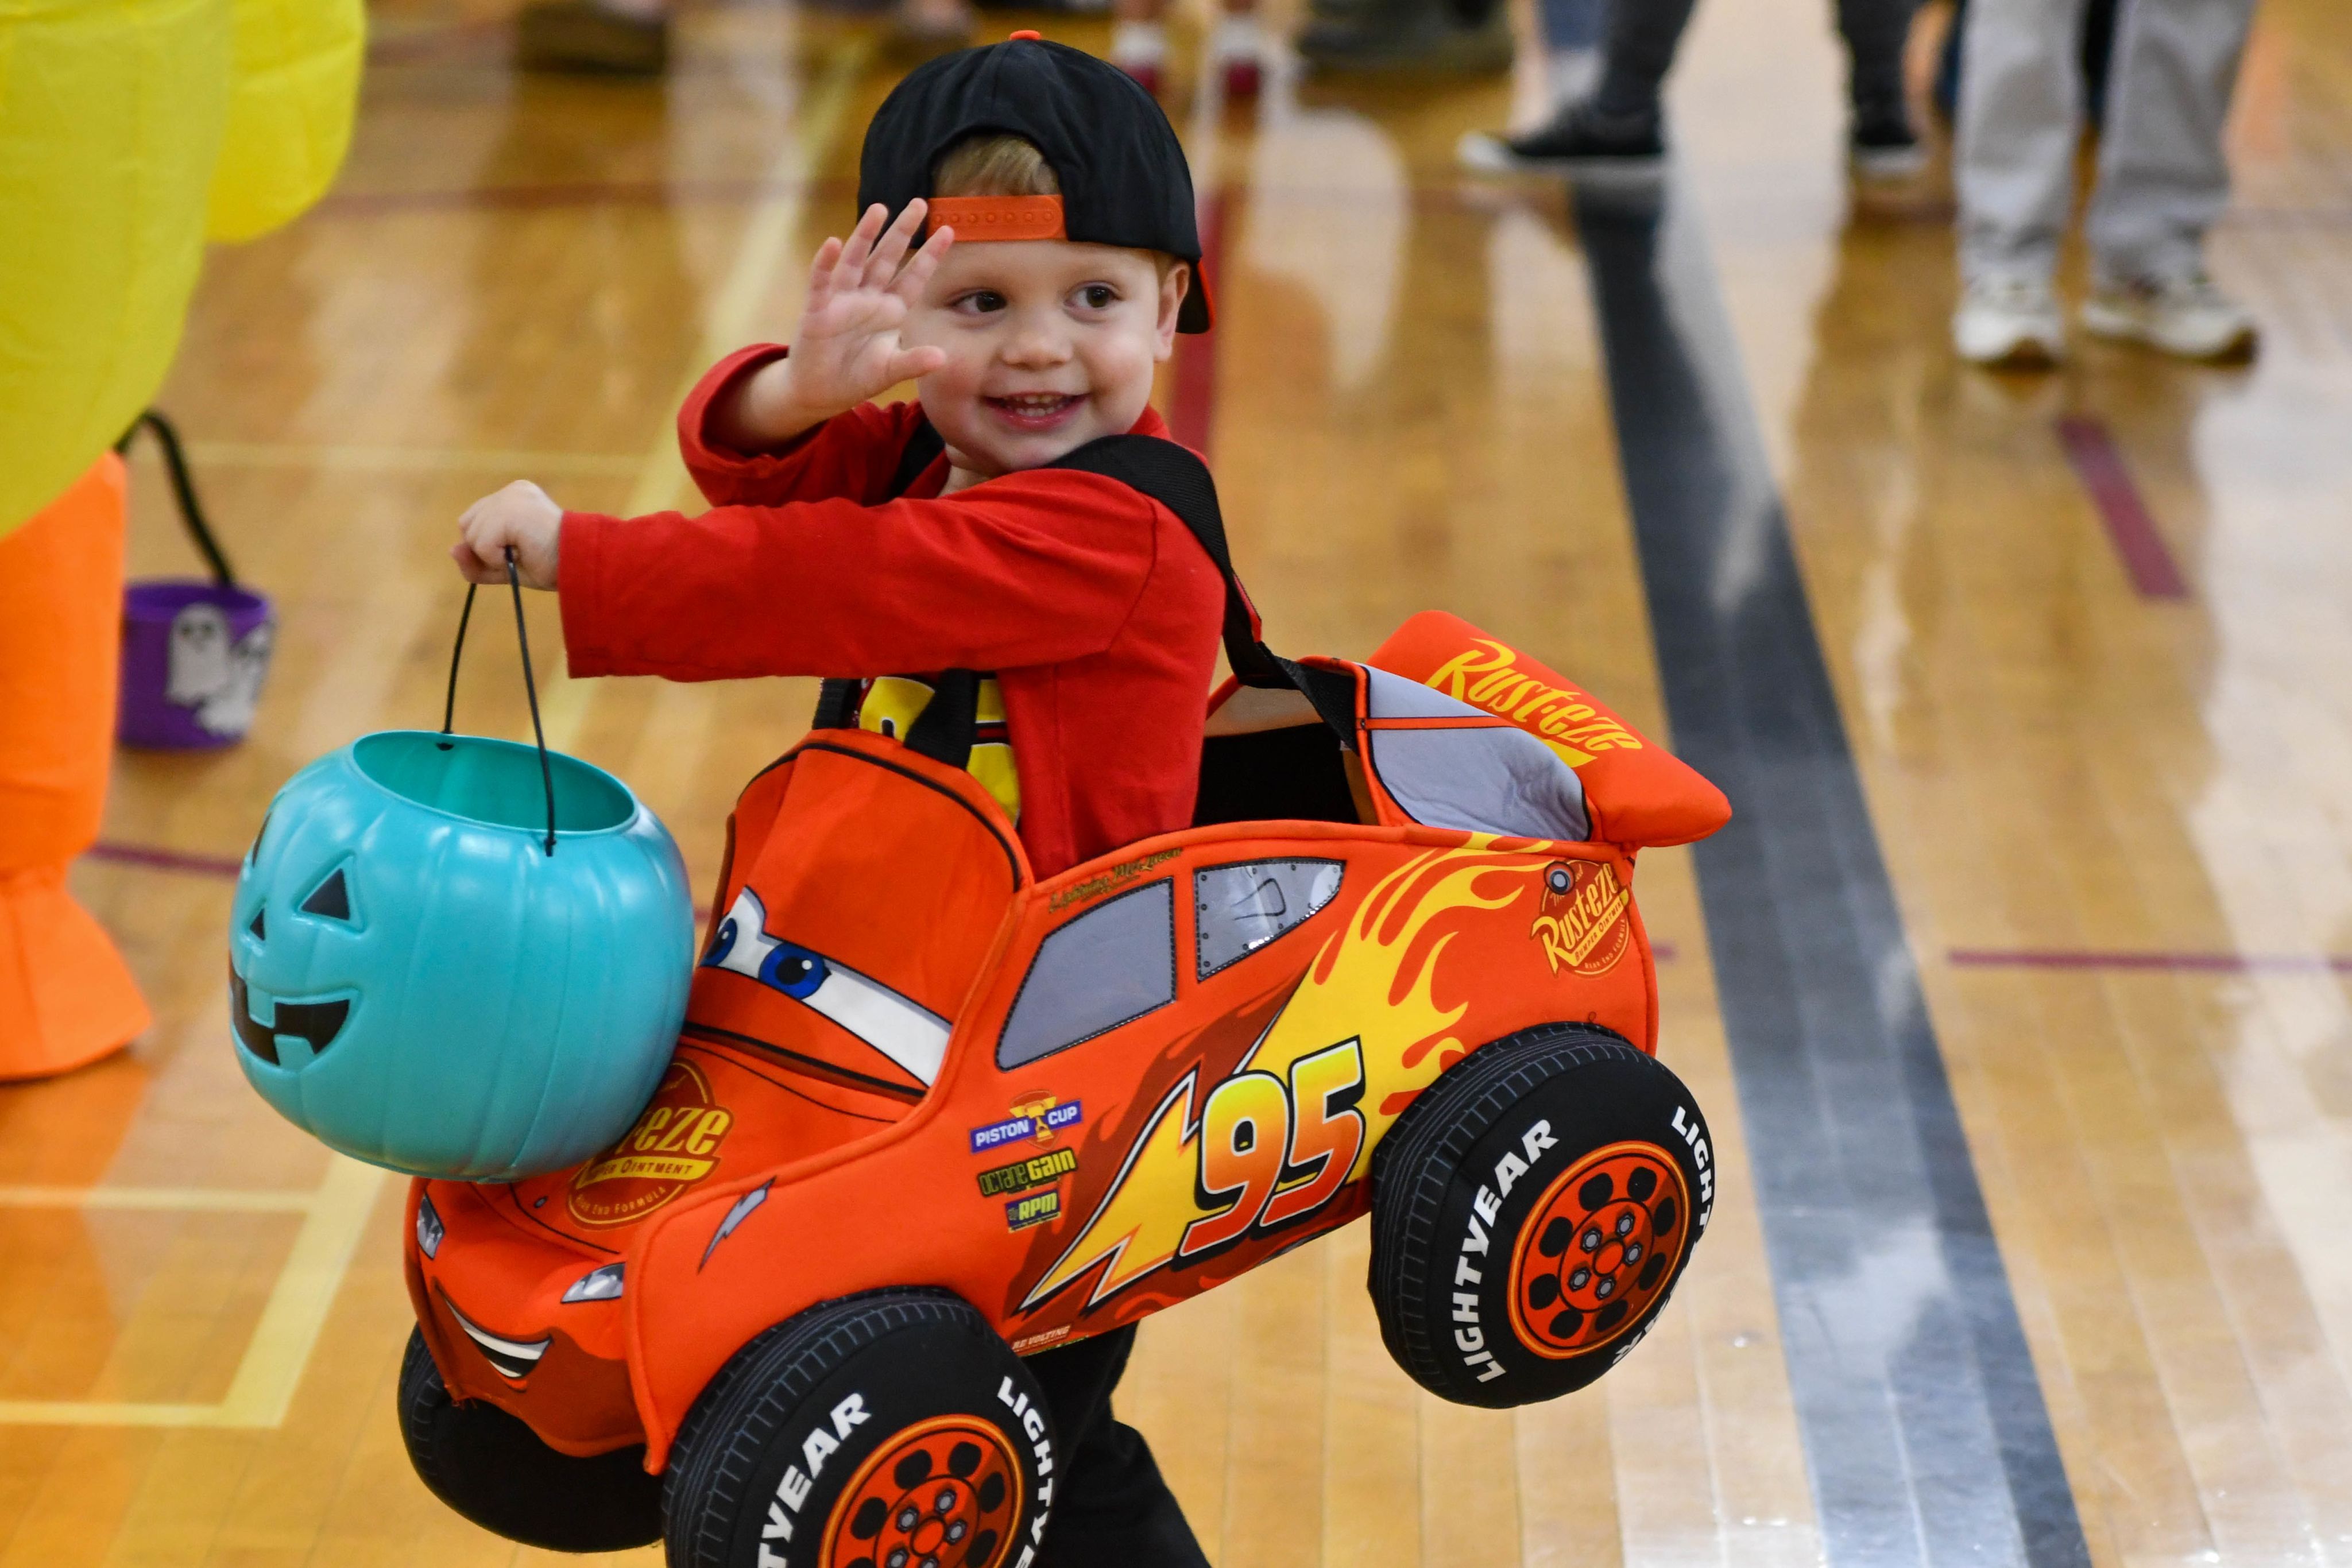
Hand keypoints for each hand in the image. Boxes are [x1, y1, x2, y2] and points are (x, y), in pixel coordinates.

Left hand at [452, 481, 562, 588]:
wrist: (582, 563)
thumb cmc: (555, 565)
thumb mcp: (508, 567)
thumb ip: (478, 561)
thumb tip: (452, 549)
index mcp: (515, 497)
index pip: (476, 521)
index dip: (486, 545)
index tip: (516, 552)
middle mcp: (511, 492)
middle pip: (467, 525)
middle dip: (484, 549)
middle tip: (519, 554)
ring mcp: (509, 498)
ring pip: (472, 536)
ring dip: (492, 556)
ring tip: (524, 553)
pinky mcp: (509, 511)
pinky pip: (481, 543)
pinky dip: (495, 558)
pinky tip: (521, 554)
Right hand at [748, 203, 955, 434]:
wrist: (820, 392)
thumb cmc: (856, 376)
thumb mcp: (890, 370)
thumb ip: (914, 362)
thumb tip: (943, 358)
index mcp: (891, 310)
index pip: (914, 277)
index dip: (930, 255)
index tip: (949, 231)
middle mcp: (869, 297)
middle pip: (888, 258)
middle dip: (903, 231)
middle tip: (920, 203)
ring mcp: (842, 300)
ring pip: (857, 260)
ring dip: (866, 235)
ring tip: (880, 209)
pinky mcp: (818, 310)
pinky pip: (822, 282)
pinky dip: (826, 263)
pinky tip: (834, 244)